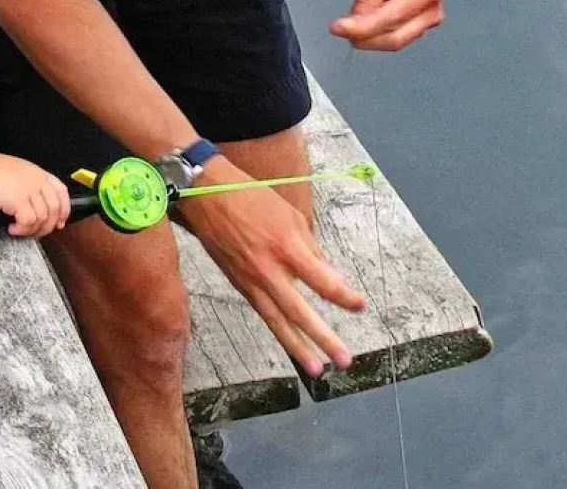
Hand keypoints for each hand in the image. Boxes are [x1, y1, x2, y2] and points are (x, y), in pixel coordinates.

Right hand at [0, 153, 70, 237]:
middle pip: (55, 208)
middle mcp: (36, 179)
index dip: (64, 209)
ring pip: (43, 218)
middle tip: (35, 233)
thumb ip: (24, 184)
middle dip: (48, 225)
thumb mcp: (12, 172)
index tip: (59, 222)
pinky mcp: (18, 200)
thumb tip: (28, 204)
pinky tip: (11, 229)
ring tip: (18, 230)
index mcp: (36, 172)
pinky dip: (22, 230)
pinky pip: (29, 222)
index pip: (61, 191)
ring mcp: (29, 189)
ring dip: (32, 230)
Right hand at [179, 159, 365, 376]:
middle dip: (323, 338)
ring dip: (298, 348)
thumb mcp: (291, 215)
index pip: (321, 280)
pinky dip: (279, 330)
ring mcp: (251, 281)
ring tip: (317, 370)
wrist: (206, 197)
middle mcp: (268, 270)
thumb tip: (330, 275)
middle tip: (345, 360)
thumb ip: (311, 248)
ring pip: (277, 322)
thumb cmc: (252, 199)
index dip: (343, 296)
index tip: (360, 306)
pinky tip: (293, 344)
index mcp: (285, 247)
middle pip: (299, 312)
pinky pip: (264, 313)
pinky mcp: (240, 285)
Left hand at [330, 0, 442, 50]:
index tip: (337, 28)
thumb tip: (355, 25)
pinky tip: (368, 15)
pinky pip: (390, 39)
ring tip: (361, 7)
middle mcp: (431, 10)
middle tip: (339, 27)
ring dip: (368, 34)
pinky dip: (374, 32)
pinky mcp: (416, 28)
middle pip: (393, 39)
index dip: (361, 27)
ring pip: (391, 42)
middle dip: (363, 36)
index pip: (390, 19)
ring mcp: (426, 22)